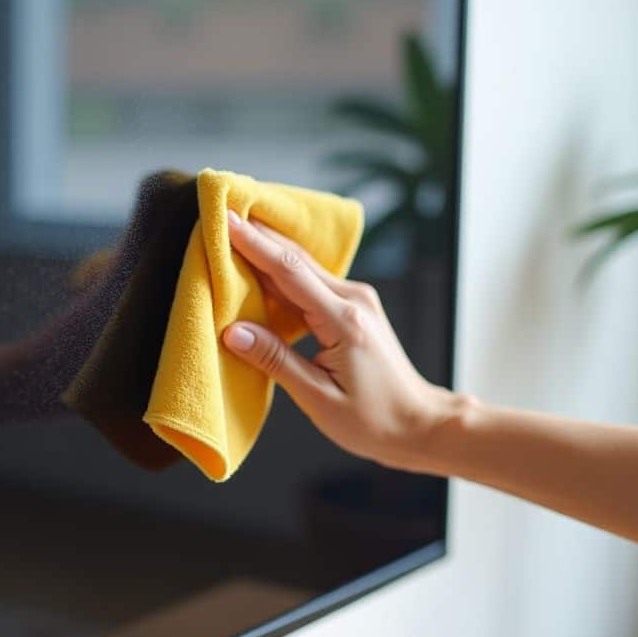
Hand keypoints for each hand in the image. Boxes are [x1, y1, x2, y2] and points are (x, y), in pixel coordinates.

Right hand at [220, 210, 459, 471]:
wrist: (418, 424)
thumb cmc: (372, 421)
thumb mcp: (318, 398)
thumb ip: (275, 360)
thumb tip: (232, 331)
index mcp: (343, 321)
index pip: (288, 272)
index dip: (253, 243)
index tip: (224, 218)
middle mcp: (353, 300)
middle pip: (295, 258)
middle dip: (255, 234)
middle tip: (219, 212)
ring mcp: (356, 300)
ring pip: (303, 265)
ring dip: (267, 248)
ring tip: (232, 229)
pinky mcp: (353, 306)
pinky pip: (311, 280)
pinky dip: (281, 269)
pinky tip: (260, 262)